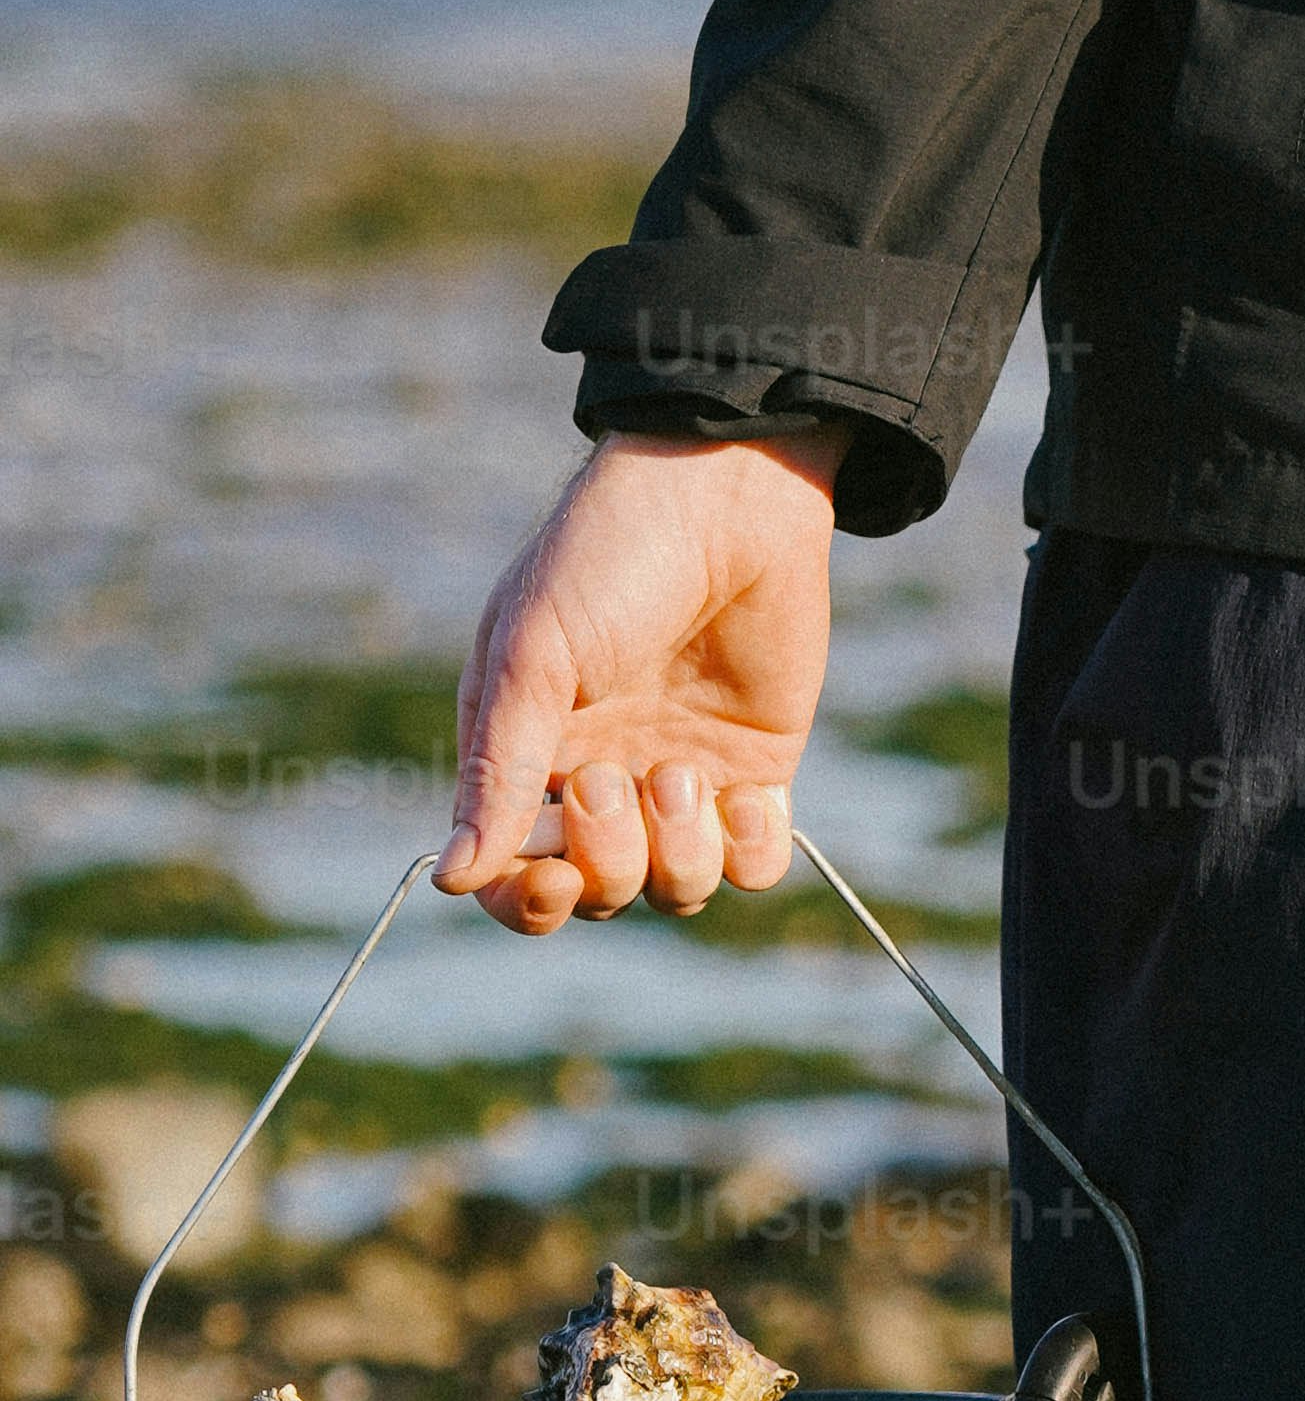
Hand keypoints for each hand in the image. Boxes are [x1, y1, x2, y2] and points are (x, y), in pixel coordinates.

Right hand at [442, 423, 846, 938]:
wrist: (724, 499)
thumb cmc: (606, 559)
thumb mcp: (533, 656)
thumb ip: (498, 771)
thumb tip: (453, 879)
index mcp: (528, 757)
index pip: (517, 876)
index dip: (532, 901)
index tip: (553, 875)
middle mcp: (601, 780)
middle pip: (599, 892)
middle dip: (606, 858)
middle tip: (611, 780)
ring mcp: (680, 781)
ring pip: (676, 888)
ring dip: (677, 851)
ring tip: (682, 773)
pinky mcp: (755, 773)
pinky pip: (754, 866)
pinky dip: (749, 851)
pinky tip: (747, 796)